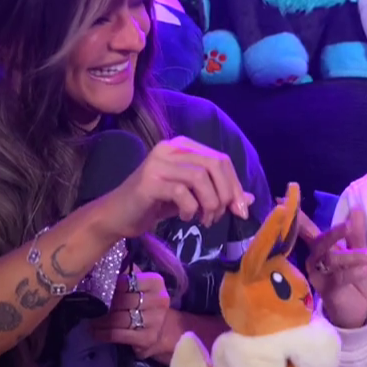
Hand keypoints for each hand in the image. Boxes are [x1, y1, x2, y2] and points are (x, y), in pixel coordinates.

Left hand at [92, 267, 175, 361]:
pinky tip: (95, 332)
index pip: (129, 281)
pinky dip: (103, 333)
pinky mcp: (147, 338)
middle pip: (123, 301)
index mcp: (156, 283)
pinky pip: (118, 334)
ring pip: (118, 318)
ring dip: (100, 321)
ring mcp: (155, 321)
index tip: (103, 289)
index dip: (114, 286)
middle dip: (105, 305)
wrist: (164, 330)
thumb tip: (113, 254)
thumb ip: (127, 272)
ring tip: (90, 320)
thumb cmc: (146, 303)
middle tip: (93, 307)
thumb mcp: (141, 285)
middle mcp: (159, 300)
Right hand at [95, 137, 253, 237]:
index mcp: (183, 146)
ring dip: (210, 203)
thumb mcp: (192, 198)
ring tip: (204, 220)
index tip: (241, 210)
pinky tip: (187, 218)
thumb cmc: (155, 204)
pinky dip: (191, 208)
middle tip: (221, 216)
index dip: (235, 185)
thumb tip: (249, 200)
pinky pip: (182, 192)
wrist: (117, 216)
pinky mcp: (149, 181)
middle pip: (214, 164)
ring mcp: (158, 163)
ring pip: (201, 177)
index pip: (221, 159)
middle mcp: (170, 148)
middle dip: (226, 194)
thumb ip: (218, 194)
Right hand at [304, 206, 366, 329]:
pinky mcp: (326, 291)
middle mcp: (313, 261)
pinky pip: (338, 279)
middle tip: (348, 226)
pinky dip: (354, 272)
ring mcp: (318, 276)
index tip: (284, 199)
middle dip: (334, 234)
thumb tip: (355, 208)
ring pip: (331, 260)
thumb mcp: (359, 254)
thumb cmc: (355, 280)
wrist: (358, 311)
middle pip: (319, 243)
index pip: (308, 230)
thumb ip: (356, 234)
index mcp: (319, 249)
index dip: (297, 217)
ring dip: (354, 255)